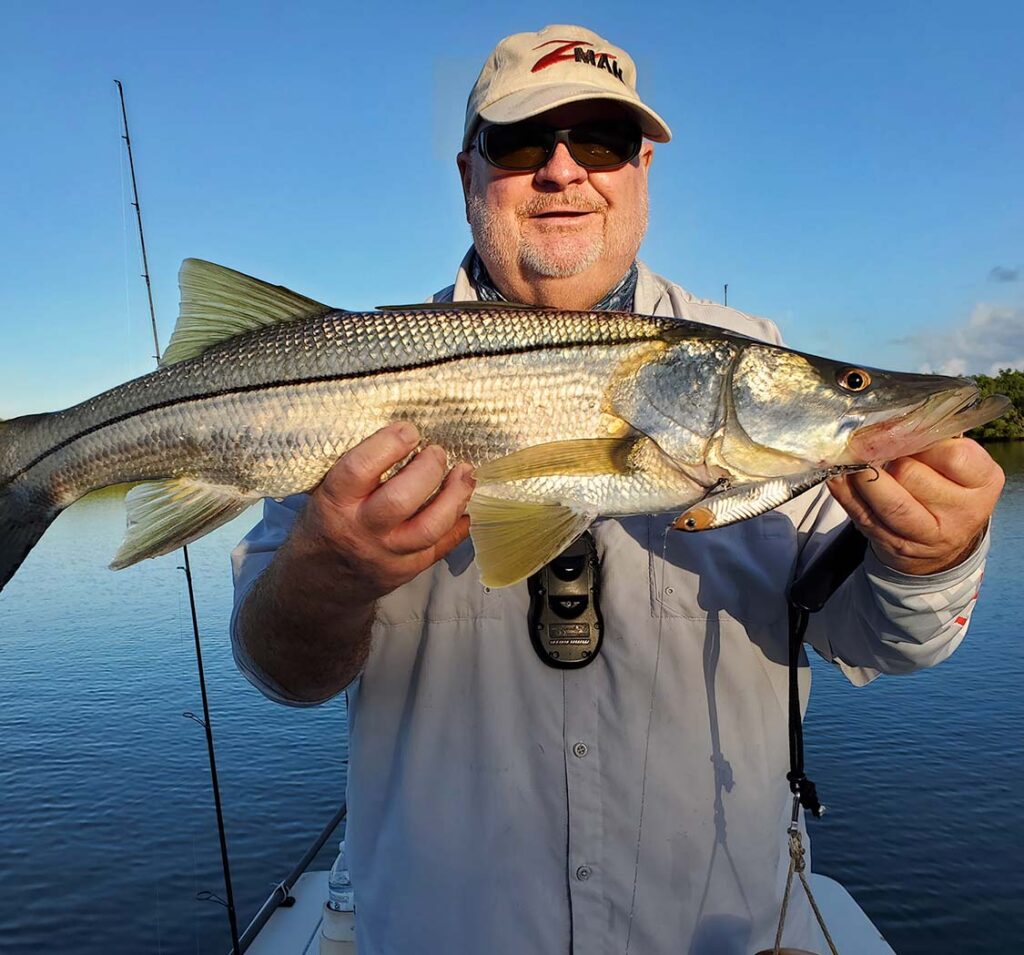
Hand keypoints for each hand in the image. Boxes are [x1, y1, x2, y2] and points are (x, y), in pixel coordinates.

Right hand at [293, 422, 474, 598]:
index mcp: (332, 504)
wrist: (319, 585)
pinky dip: (458, 524)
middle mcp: (360, 531)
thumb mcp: (323, 494)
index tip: (409, 430)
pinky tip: (464, 503)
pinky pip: (440, 548)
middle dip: (428, 470)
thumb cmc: (325, 525)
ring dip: (454, 496)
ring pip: (429, 528)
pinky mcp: (406, 572)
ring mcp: (386, 556)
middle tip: (438, 452)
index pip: (359, 470)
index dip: (388, 445)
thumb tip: (399, 430)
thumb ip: (355, 469)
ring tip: (465, 473)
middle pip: (400, 500)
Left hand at [827, 438, 1004, 574]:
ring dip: (861, 475)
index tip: (899, 428)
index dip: (921, 439)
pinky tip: (836, 474)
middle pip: (911, 475)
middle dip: (884, 454)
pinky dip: (845, 492)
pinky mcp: (895, 545)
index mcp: (983, 482)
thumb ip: (932, 441)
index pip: (954, 456)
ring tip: (849, 455)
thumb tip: (886, 422)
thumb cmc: (945, 485)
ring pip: (888, 502)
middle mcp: (963, 512)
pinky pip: (864, 516)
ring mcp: (929, 535)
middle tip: (867, 439)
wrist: (940, 540)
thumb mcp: (954, 462)